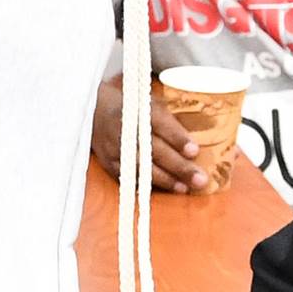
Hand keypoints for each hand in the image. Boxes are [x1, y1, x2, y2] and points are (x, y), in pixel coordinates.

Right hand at [91, 75, 207, 191]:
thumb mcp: (148, 101)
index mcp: (136, 109)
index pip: (159, 123)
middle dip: (178, 166)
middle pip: (154, 150)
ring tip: (185, 188)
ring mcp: (115, 148)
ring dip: (166, 180)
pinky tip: (164, 190)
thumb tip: (194, 141)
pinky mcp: (109, 162)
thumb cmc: (129, 104)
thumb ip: (167, 119)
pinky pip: (130, 177)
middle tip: (200, 179)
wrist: (92, 109)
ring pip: (142, 168)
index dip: (177, 138)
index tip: (194, 151)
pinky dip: (147, 184)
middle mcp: (125, 129)